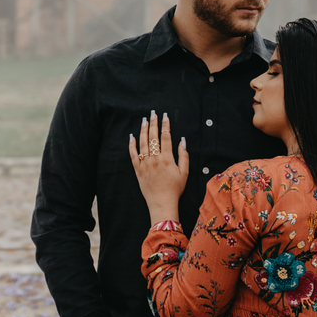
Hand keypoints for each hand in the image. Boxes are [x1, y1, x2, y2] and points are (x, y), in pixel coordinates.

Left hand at [128, 110, 188, 224]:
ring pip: (142, 143)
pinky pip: (133, 154)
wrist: (161, 203)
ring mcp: (145, 164)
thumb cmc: (175, 189)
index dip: (165, 125)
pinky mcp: (138, 169)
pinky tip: (132, 136)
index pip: (166, 137)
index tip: (165, 116)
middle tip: (153, 113)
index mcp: (167, 158)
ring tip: (144, 120)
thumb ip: (184, 155)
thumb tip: (182, 141)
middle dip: (153, 123)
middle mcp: (155, 159)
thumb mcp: (184, 172)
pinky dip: (132, 145)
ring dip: (143, 130)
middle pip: (153, 137)